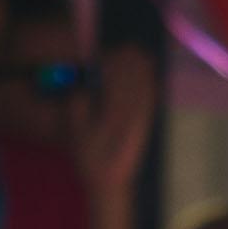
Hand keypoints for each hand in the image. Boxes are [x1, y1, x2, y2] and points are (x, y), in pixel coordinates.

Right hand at [78, 46, 159, 197]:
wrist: (111, 181)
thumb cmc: (90, 157)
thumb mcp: (75, 133)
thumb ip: (78, 106)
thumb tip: (83, 86)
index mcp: (113, 110)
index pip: (117, 79)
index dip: (116, 62)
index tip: (115, 50)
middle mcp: (131, 111)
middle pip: (134, 80)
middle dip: (132, 62)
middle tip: (130, 47)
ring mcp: (141, 118)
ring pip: (145, 88)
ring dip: (144, 71)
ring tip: (142, 55)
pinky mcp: (147, 124)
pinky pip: (152, 101)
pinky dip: (152, 87)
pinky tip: (152, 78)